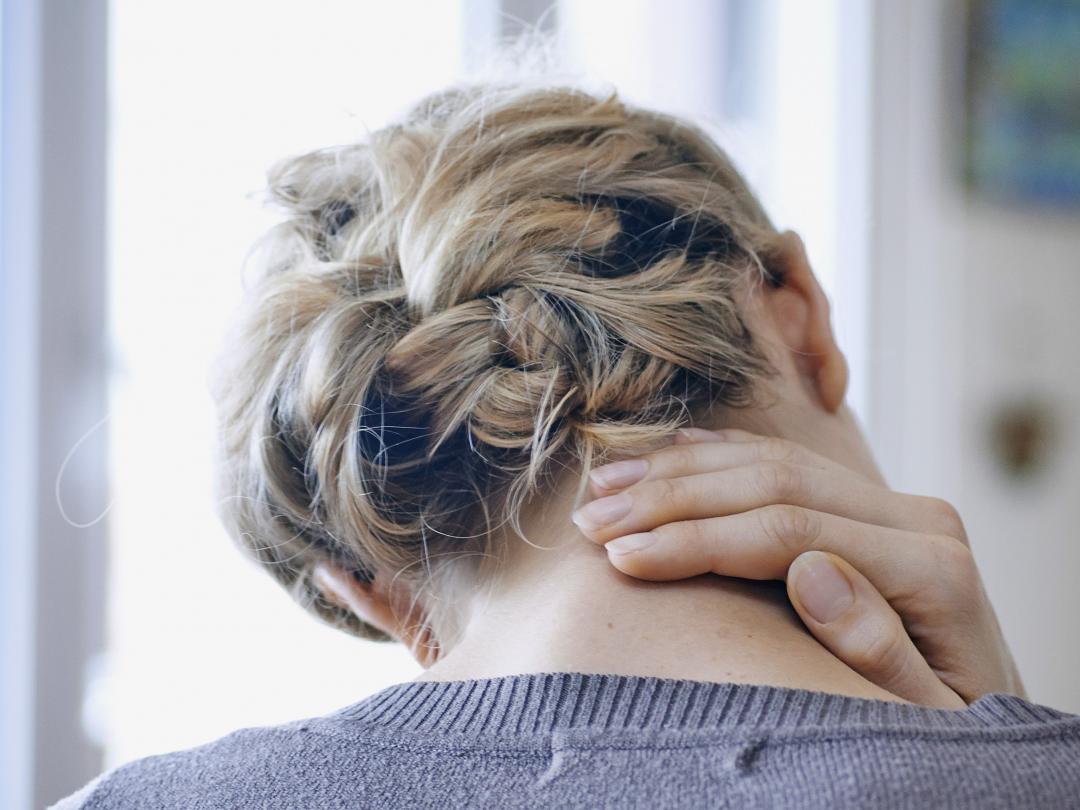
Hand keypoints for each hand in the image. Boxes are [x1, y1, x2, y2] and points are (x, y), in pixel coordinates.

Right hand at [572, 428, 1025, 708]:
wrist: (979, 708)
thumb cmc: (945, 728)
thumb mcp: (923, 715)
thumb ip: (877, 645)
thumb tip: (812, 570)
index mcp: (932, 567)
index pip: (787, 529)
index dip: (695, 539)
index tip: (621, 557)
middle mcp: (913, 519)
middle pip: (771, 482)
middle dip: (670, 499)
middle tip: (591, 519)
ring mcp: (890, 504)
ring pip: (770, 461)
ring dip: (680, 471)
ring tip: (605, 487)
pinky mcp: (868, 503)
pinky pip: (785, 461)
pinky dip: (718, 456)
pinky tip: (666, 454)